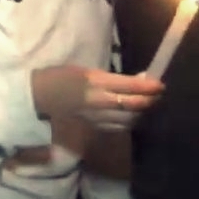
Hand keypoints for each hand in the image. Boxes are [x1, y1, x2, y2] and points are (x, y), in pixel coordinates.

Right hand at [31, 66, 162, 131]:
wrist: (38, 97)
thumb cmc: (60, 77)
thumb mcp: (85, 71)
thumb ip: (110, 78)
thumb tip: (136, 81)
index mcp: (95, 82)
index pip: (130, 86)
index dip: (149, 86)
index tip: (160, 84)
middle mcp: (99, 101)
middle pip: (134, 105)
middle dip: (149, 100)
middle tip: (157, 95)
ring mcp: (98, 116)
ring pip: (130, 118)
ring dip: (141, 112)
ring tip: (146, 105)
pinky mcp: (95, 127)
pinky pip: (119, 127)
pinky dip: (129, 121)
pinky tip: (131, 116)